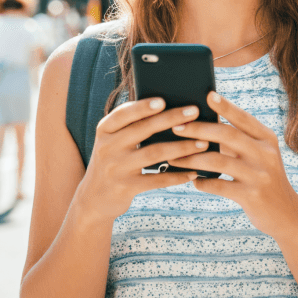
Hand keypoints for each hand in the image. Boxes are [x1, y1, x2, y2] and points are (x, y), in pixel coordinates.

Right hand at [73, 97, 203, 223]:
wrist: (94, 197)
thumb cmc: (113, 160)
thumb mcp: (113, 140)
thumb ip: (131, 126)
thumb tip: (168, 108)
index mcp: (104, 129)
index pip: (123, 114)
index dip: (143, 107)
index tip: (163, 100)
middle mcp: (107, 147)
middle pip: (143, 130)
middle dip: (171, 119)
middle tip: (194, 112)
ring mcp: (116, 168)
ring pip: (154, 154)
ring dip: (181, 147)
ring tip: (203, 143)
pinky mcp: (126, 187)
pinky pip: (156, 180)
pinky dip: (176, 176)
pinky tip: (193, 172)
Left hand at [168, 91, 297, 240]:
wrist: (286, 215)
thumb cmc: (264, 178)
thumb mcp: (260, 155)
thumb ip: (239, 140)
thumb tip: (204, 123)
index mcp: (267, 139)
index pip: (243, 118)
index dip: (225, 106)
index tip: (206, 95)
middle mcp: (265, 154)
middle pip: (227, 135)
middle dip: (198, 129)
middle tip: (175, 127)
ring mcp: (259, 175)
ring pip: (218, 161)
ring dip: (191, 158)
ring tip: (172, 158)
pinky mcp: (251, 196)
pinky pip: (219, 186)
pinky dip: (202, 182)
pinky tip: (193, 180)